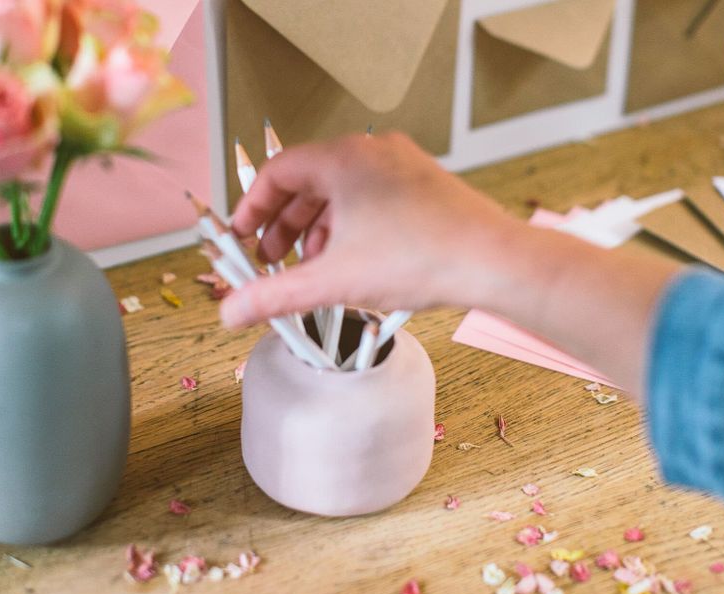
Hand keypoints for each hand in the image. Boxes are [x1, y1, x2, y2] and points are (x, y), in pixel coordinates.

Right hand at [222, 131, 681, 398]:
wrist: (493, 261)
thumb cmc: (420, 258)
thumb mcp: (333, 280)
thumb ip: (274, 295)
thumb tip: (230, 312)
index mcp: (344, 158)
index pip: (278, 172)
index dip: (252, 207)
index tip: (243, 238)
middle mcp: (373, 151)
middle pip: (308, 181)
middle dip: (285, 224)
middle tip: (273, 260)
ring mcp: (403, 164)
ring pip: (342, 190)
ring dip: (318, 228)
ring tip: (312, 266)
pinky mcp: (424, 184)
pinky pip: (372, 197)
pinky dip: (351, 225)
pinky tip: (352, 260)